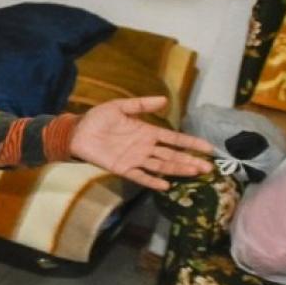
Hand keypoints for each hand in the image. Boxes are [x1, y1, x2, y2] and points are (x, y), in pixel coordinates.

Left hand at [68, 96, 215, 190]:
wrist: (76, 132)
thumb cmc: (97, 119)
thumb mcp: (119, 106)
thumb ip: (141, 104)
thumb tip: (165, 100)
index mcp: (147, 132)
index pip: (174, 139)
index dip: (191, 143)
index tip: (208, 147)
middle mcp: (145, 147)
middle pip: (172, 155)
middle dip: (190, 160)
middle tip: (209, 167)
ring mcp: (135, 159)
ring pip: (161, 166)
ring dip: (178, 169)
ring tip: (195, 172)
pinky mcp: (123, 169)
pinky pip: (141, 176)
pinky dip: (153, 181)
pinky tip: (166, 185)